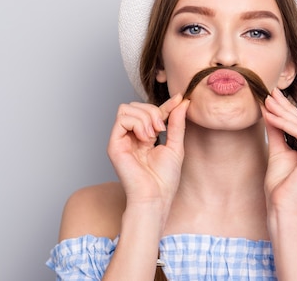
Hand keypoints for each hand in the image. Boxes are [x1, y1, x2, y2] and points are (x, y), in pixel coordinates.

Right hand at [107, 94, 189, 208]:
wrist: (155, 197)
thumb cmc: (164, 179)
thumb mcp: (175, 145)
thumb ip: (176, 123)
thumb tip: (182, 102)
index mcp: (144, 137)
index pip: (151, 112)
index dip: (165, 104)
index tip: (180, 99)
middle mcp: (130, 136)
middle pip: (135, 105)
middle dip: (152, 111)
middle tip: (161, 129)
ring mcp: (120, 140)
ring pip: (126, 108)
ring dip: (145, 117)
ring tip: (153, 135)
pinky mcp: (114, 144)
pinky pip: (122, 118)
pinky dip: (137, 123)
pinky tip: (145, 139)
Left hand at [262, 88, 296, 215]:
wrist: (281, 208)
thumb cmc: (280, 187)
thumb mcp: (278, 151)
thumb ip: (277, 131)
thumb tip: (269, 109)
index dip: (288, 111)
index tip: (273, 97)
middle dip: (285, 108)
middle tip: (270, 93)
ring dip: (283, 113)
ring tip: (267, 102)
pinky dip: (285, 124)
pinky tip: (270, 116)